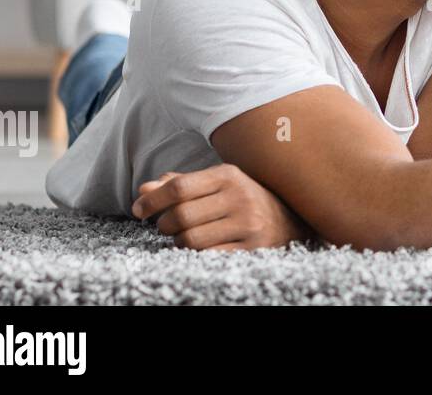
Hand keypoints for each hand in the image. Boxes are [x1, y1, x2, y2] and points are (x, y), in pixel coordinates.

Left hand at [131, 163, 315, 250]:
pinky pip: (208, 256)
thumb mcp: (216, 184)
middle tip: (166, 226)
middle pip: (181, 215)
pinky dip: (195, 254)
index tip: (138, 209)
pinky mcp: (253, 248)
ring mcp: (248, 223)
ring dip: (179, 241)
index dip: (151, 200)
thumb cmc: (243, 199)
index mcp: (228, 175)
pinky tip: (200, 248)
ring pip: (191, 239)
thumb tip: (143, 189)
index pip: (178, 187)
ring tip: (185, 237)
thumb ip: (180, 185)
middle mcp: (240, 196)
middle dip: (164, 224)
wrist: (293, 219)